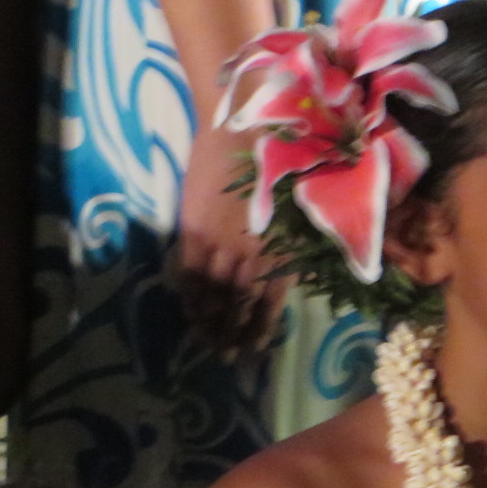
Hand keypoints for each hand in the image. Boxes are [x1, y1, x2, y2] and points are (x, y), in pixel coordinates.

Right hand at [174, 122, 289, 357]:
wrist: (243, 128)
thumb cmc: (277, 165)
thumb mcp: (296, 214)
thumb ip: (289, 248)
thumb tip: (278, 279)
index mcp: (283, 252)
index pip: (269, 304)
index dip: (258, 330)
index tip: (252, 350)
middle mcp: (254, 256)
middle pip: (241, 306)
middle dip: (233, 335)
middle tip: (226, 359)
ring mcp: (223, 244)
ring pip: (215, 295)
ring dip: (211, 322)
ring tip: (207, 343)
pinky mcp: (196, 231)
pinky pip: (191, 273)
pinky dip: (191, 294)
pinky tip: (190, 309)